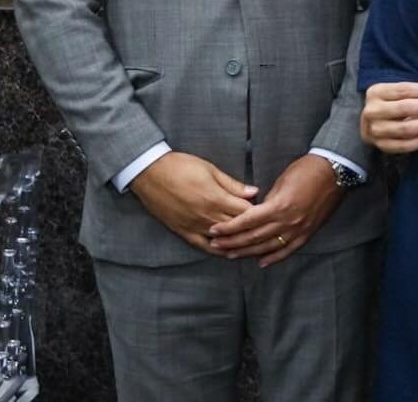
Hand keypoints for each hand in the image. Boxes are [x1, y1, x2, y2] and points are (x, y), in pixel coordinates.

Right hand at [129, 151, 257, 254]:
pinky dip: (216, 250)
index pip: (246, 212)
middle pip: (237, 227)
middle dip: (251, 227)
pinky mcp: (183, 231)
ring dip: (237, 241)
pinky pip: (203, 246)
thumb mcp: (210, 169)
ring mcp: (194, 226)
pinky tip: (227, 252)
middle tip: (264, 228)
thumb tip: (254, 192)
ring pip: (223, 240)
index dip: (259, 213)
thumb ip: (233, 184)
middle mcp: (207, 216)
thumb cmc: (181, 166)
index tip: (267, 212)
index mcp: (217, 198)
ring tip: (251, 242)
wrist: (150, 173)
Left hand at [208, 154, 344, 267]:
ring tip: (231, 255)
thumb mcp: (282, 181)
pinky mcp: (308, 233)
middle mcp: (288, 221)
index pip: (247, 221)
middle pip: (254, 237)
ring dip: (248, 252)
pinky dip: (274, 257)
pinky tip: (262, 262)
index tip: (214, 230)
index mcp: (279, 206)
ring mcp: (299, 229)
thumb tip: (255, 212)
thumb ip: (268, 200)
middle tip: (216, 245)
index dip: (229, 227)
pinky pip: (288, 250)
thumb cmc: (307, 170)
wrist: (335, 172)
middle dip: (232, 242)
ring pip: (268, 247)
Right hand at [361, 81, 417, 152]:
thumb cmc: (389, 105)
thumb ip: (412, 92)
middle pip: (404, 108)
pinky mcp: (381, 145)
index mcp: (376, 93)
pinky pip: (404, 145)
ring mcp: (375, 130)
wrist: (371, 124)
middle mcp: (372, 111)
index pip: (403, 90)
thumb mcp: (394, 93)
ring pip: (405, 128)